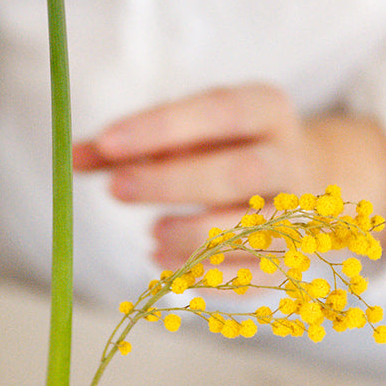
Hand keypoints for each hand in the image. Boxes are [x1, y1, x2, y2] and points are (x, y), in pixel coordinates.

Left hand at [73, 83, 385, 269]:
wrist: (314, 179)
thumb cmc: (228, 149)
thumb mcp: (186, 131)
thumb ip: (128, 145)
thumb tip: (71, 157)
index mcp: (267, 109)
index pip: (218, 111)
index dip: (163, 126)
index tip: (108, 142)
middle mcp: (291, 157)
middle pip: (240, 171)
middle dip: (174, 183)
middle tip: (117, 190)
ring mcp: (299, 212)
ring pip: (253, 229)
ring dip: (193, 236)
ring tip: (151, 237)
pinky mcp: (295, 257)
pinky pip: (255, 275)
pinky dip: (207, 276)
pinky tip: (166, 265)